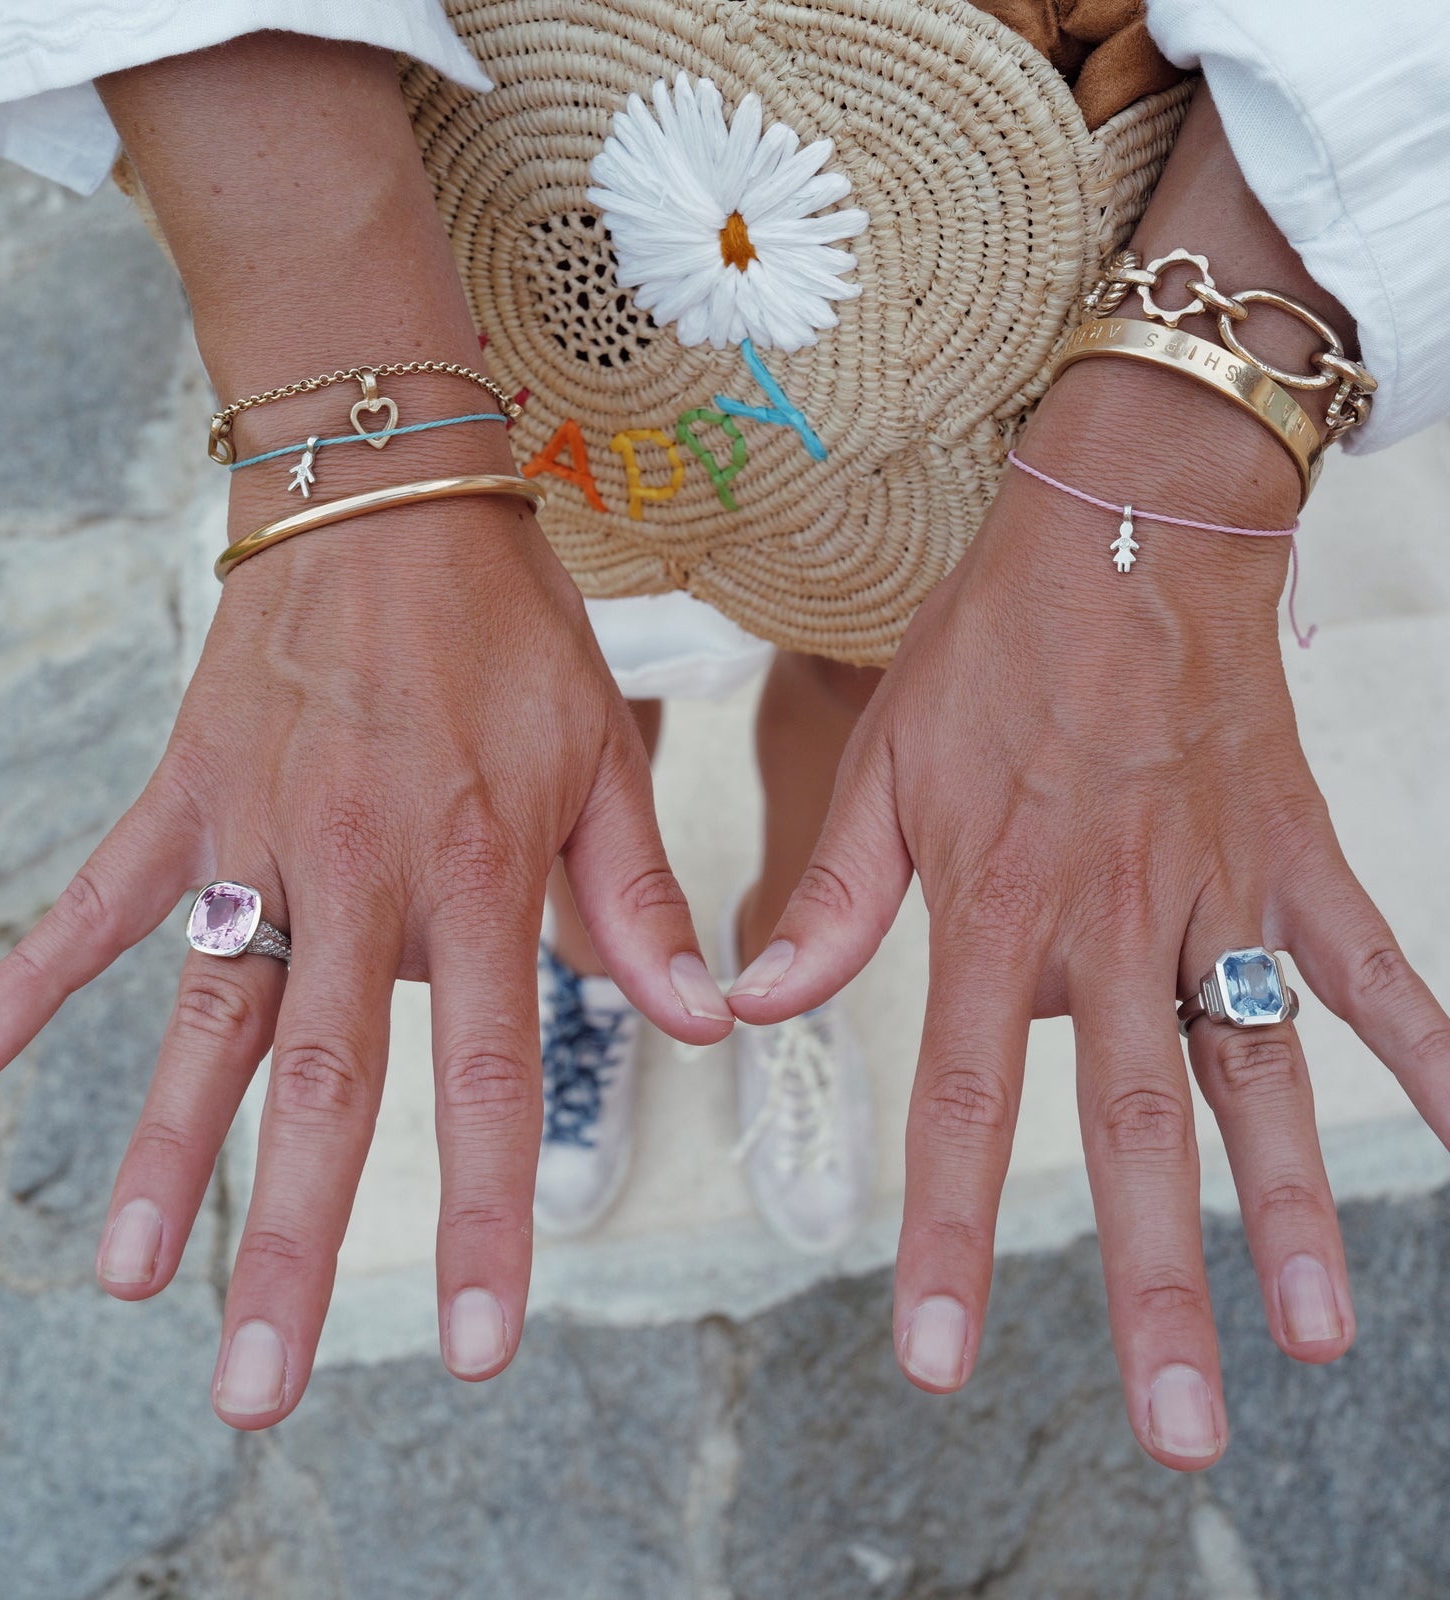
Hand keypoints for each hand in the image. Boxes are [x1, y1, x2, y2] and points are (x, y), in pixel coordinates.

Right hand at [0, 498, 731, 1426]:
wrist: (392, 498)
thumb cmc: (512, 635)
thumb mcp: (601, 753)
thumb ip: (639, 898)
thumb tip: (710, 1023)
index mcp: (476, 869)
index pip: (487, 1073)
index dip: (487, 1214)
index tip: (479, 1346)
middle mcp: (359, 870)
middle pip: (322, 1081)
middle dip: (291, 1240)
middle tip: (258, 1386)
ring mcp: (257, 834)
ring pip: (205, 1013)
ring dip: (162, 1148)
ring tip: (125, 1281)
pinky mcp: (185, 795)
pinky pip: (99, 894)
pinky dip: (36, 974)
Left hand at [728, 369, 1449, 1469]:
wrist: (1121, 531)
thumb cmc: (988, 654)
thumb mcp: (881, 767)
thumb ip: (829, 901)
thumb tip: (748, 1008)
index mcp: (1000, 909)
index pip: (967, 1101)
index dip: (953, 1238)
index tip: (942, 1360)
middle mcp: (1114, 924)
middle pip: (1136, 1131)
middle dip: (1154, 1289)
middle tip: (1180, 1432)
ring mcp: (1217, 894)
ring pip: (1260, 1076)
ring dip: (1294, 1209)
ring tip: (1318, 1338)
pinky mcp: (1292, 857)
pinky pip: (1373, 964)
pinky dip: (1429, 1042)